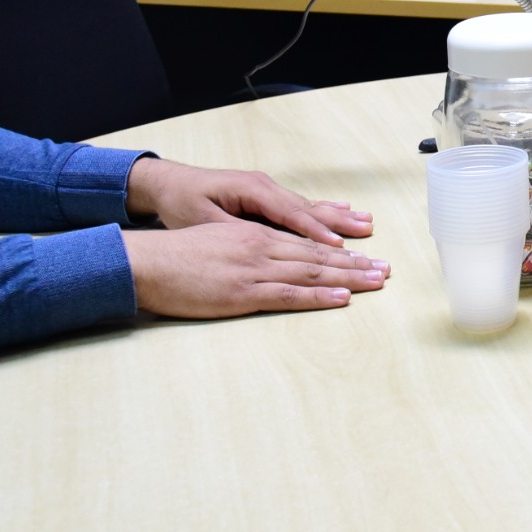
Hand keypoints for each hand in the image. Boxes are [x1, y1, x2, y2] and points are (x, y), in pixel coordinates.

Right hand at [123, 221, 388, 317]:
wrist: (145, 262)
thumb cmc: (176, 256)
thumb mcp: (218, 242)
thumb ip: (246, 249)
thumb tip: (269, 261)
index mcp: (256, 234)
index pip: (307, 243)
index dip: (339, 250)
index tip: (365, 255)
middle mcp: (262, 246)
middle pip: (319, 255)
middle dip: (355, 262)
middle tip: (386, 268)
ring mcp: (255, 269)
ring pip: (313, 272)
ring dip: (349, 277)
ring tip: (377, 280)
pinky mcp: (244, 292)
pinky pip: (290, 294)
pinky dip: (320, 296)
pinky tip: (343, 297)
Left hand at [126, 158, 373, 245]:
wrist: (168, 183)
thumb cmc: (181, 204)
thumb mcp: (201, 222)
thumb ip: (236, 232)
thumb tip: (265, 244)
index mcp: (252, 191)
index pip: (291, 215)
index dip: (315, 232)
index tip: (339, 247)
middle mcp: (266, 187)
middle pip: (309, 209)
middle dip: (339, 223)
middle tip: (368, 234)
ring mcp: (269, 190)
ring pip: (309, 206)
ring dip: (338, 217)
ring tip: (366, 223)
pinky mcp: (268, 196)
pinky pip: (301, 206)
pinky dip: (325, 211)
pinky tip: (343, 210)